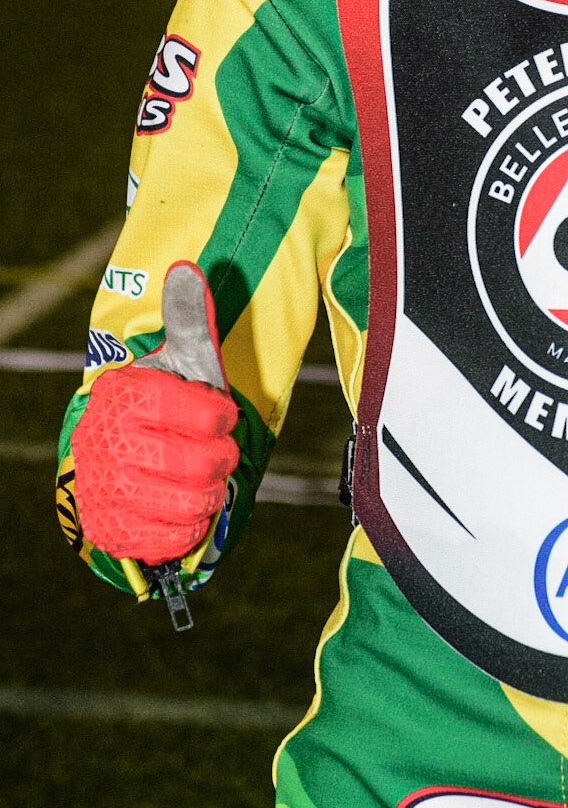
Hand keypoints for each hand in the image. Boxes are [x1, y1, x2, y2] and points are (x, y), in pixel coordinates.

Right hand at [73, 263, 239, 564]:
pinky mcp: (109, 528)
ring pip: (192, 503)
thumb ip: (188, 319)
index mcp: (125, 394)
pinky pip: (172, 538)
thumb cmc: (161, 405)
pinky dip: (190, 525)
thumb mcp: (179, 360)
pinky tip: (183, 505)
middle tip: (215, 451)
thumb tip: (186, 269)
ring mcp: (103, 488)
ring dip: (209, 493)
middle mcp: (106, 441)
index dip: (222, 415)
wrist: (113, 458)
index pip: (206, 412)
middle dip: (221, 458)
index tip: (216, 413)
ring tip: (201, 478)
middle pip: (202, 463)